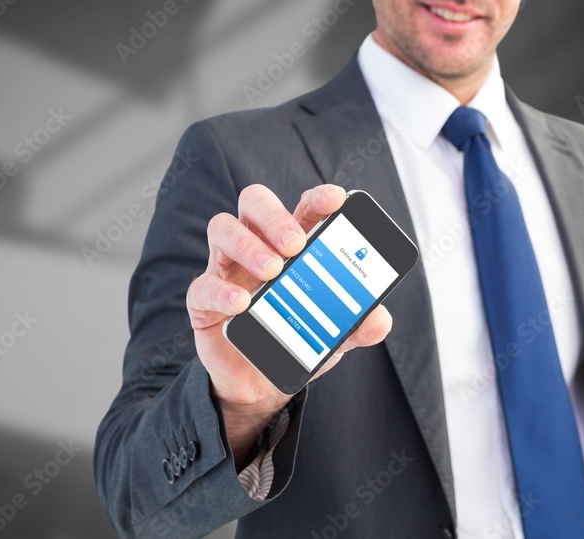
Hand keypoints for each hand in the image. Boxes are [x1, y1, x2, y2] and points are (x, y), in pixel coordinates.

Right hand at [186, 184, 392, 465]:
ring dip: (247, 244)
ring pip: (222, 228)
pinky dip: (222, 290)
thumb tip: (380, 320)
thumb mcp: (333, 334)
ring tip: (272, 271)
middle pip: (255, 203)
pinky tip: (241, 303)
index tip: (336, 200)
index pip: (303, 207)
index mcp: (292, 243)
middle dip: (275, 217)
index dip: (318, 198)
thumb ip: (356, 324)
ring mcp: (226, 269)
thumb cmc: (296, 339)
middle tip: (296, 245)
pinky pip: (203, 285)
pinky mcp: (204, 300)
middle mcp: (256, 245)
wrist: (260, 385)